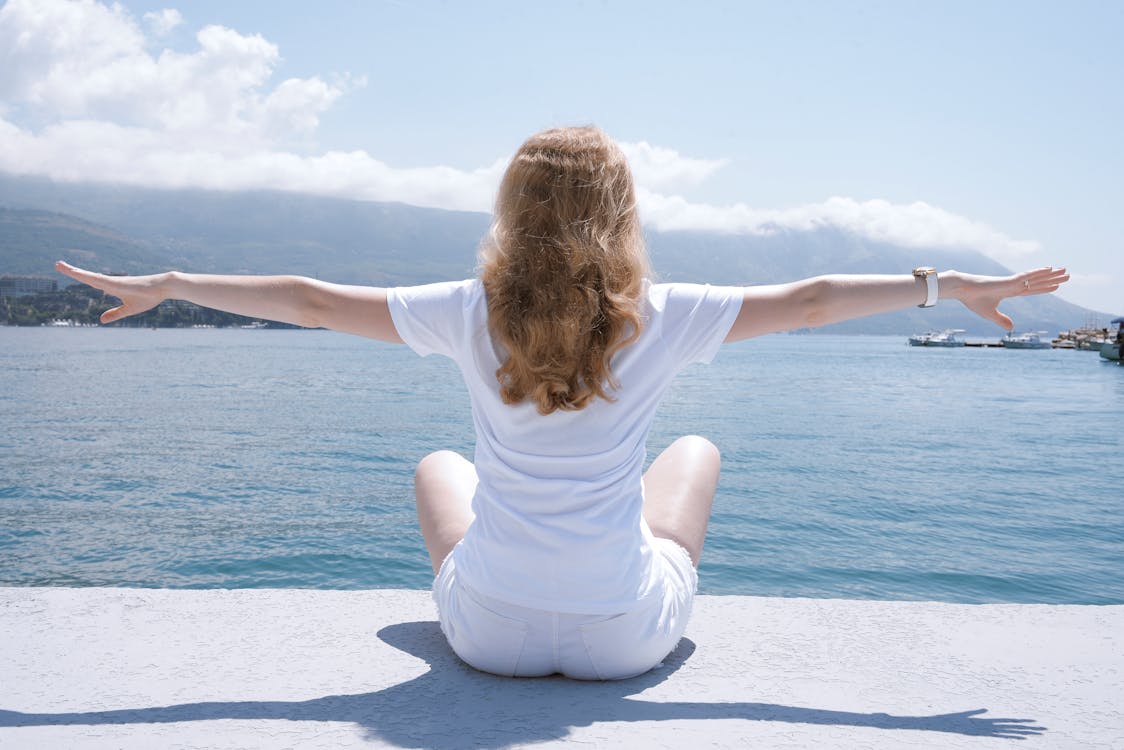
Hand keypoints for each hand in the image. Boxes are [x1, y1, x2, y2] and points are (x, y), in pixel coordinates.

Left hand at [55, 261, 169, 323]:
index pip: (91, 280)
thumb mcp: (129, 309)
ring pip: (90, 276)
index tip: (68, 271)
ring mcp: (113, 281)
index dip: (79, 276)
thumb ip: (115, 314)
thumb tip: (101, 320)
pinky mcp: (118, 283)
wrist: (163, 287)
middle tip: (57, 264)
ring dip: (75, 271)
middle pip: (86, 276)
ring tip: (60, 265)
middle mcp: (110, 282)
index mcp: (111, 287)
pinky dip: (88, 276)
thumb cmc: (149, 296)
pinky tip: (79, 274)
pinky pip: (99, 280)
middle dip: (71, 270)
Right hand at [948, 267, 1068, 329]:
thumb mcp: (989, 314)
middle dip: (1053, 278)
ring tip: (1065, 270)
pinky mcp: (1009, 280)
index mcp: (1010, 291)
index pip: (1032, 289)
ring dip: (1052, 274)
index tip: (1057, 285)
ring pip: (1036, 277)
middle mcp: (1014, 285)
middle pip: (1038, 282)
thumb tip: (1011, 328)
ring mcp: (1013, 282)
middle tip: (1067, 274)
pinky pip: (1027, 276)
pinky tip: (1049, 269)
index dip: (1044, 288)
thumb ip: (1001, 320)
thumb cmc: (973, 300)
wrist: (962, 290)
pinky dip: (1039, 272)